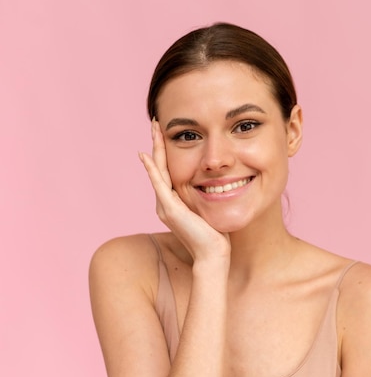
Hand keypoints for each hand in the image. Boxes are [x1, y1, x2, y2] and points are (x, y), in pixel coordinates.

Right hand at [139, 120, 229, 260]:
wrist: (213, 255)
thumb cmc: (216, 235)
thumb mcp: (209, 210)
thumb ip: (206, 197)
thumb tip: (218, 184)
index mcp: (173, 203)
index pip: (167, 171)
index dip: (165, 151)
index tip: (165, 132)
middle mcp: (165, 203)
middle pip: (159, 166)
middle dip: (158, 143)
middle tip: (156, 121)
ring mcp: (165, 206)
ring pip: (157, 171)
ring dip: (155, 148)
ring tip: (154, 129)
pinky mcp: (170, 209)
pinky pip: (158, 184)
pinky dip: (152, 169)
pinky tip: (146, 155)